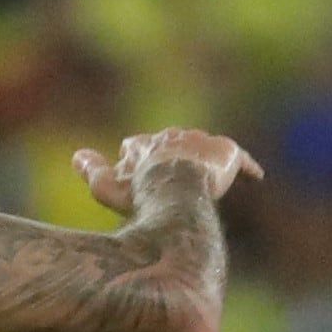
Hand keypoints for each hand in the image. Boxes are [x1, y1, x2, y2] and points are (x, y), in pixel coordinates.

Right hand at [74, 128, 260, 215]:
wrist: (176, 190)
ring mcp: (201, 142)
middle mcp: (172, 136)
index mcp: (144, 144)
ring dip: (206, 162)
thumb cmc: (142, 194)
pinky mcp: (226, 152)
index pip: (138, 146)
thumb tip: (77, 155)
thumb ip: (92, 172)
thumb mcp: (108, 189)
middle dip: (174, 158)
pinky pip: (239, 159)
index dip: (138, 161)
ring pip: (204, 149)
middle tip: (179, 180)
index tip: (139, 174)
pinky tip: (255, 177)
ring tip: (212, 178)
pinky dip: (245, 167)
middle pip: (173, 145)